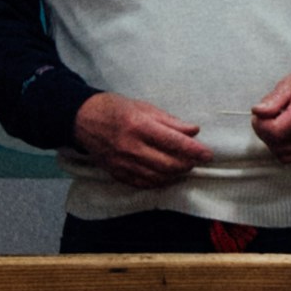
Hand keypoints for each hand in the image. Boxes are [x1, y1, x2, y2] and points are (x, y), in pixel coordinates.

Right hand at [72, 89, 207, 182]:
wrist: (82, 119)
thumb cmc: (115, 108)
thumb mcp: (143, 107)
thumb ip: (170, 121)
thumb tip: (193, 131)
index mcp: (139, 125)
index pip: (174, 142)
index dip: (194, 150)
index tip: (208, 154)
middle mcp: (131, 146)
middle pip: (168, 164)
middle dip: (187, 165)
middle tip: (196, 161)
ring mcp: (123, 162)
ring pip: (157, 177)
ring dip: (175, 175)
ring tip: (183, 167)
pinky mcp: (116, 172)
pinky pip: (143, 184)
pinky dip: (159, 182)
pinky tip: (166, 176)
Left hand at [248, 57, 290, 156]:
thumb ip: (273, 99)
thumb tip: (258, 112)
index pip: (274, 131)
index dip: (260, 124)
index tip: (259, 113)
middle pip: (275, 143)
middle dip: (263, 130)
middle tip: (265, 115)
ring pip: (280, 152)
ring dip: (271, 140)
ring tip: (276, 122)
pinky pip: (290, 157)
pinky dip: (281, 148)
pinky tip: (284, 133)